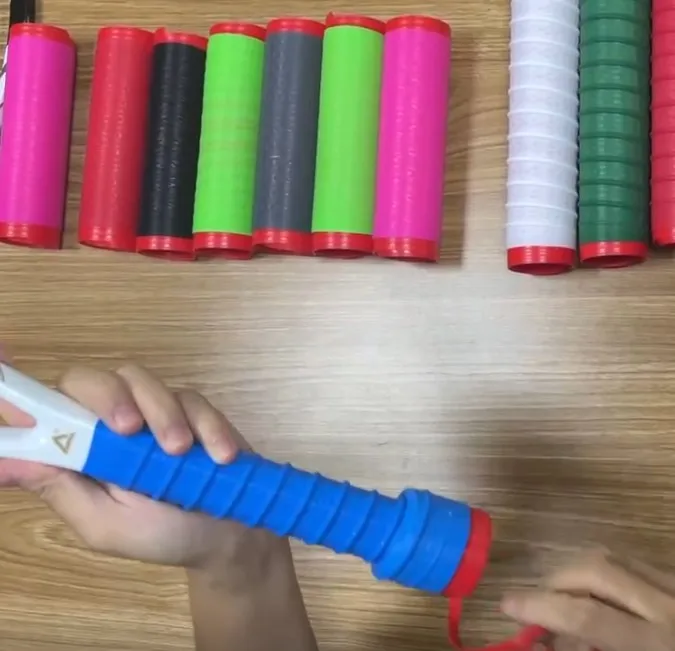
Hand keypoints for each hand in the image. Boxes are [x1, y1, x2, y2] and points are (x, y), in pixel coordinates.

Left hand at [0, 358, 276, 577]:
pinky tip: (219, 455)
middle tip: (131, 429)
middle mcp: (107, 423)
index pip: (41, 409)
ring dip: (163, 414)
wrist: (228, 535)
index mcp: (78, 452)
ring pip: (141, 380)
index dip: (15, 384)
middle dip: (109, 397)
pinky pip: (191, 397)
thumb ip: (59, 489)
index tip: (0, 350)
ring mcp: (151, 410)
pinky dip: (205, 424)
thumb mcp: (104, 525)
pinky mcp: (192, 408)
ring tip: (181, 452)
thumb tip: (2, 464)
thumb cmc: (161, 534)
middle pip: (88, 380)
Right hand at [500, 551, 674, 650]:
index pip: (585, 614)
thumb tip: (546, 642)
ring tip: (564, 597)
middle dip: (556, 580)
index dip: (539, 607)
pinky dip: (608, 574)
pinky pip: (637, 564)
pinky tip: (601, 595)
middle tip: (536, 601)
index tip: (506, 604)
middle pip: (597, 568)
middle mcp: (670, 607)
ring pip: (617, 557)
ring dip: (580, 572)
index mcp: (657, 644)